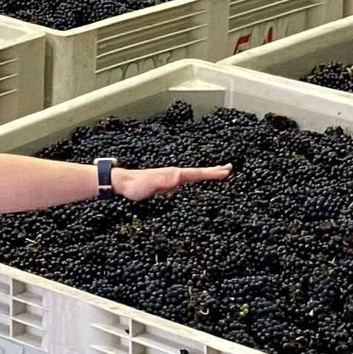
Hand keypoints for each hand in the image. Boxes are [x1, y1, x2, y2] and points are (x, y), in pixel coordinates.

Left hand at [110, 163, 228, 201]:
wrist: (123, 183)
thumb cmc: (136, 185)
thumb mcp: (150, 184)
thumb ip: (163, 181)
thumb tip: (179, 176)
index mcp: (174, 174)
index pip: (196, 173)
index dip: (211, 173)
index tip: (225, 171)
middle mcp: (175, 174)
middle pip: (198, 172)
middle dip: (213, 170)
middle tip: (229, 168)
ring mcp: (172, 178)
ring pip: (194, 175)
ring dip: (208, 173)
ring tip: (220, 172)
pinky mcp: (168, 183)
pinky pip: (188, 179)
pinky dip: (198, 178)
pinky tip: (198, 182)